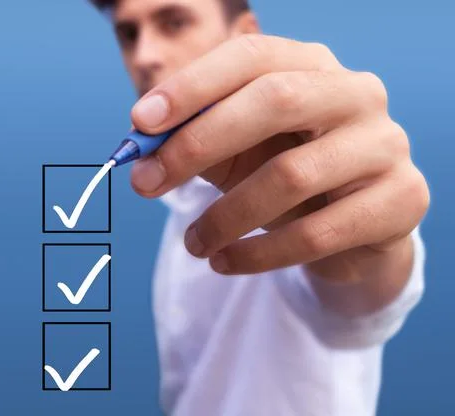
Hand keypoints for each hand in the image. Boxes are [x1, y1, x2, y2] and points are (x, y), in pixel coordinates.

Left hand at [128, 34, 428, 282]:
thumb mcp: (231, 151)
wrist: (349, 231)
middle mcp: (355, 93)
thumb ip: (190, 140)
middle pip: (275, 100)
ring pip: (291, 175)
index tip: (140, 122)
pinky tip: (224, 262)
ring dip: (225, 216)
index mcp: (310, 64)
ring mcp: (385, 144)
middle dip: (199, 143)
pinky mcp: (401, 200)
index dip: (192, 85)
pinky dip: (258, 254)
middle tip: (144, 183)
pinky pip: (317, 233)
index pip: (250, 56)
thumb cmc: (278, 173)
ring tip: (192, 243)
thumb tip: (139, 153)